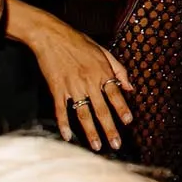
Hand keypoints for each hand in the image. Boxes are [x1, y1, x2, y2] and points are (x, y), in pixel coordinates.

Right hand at [18, 7, 134, 149]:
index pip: (116, 94)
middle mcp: (89, 81)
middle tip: (116, 144)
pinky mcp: (57, 88)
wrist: (51, 35)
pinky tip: (67, 136)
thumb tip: (130, 87)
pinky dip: (63, 124)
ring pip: (83, 113)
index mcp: (102, 72)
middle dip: (110, 129)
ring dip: (90, 132)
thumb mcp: (103, 51)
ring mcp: (72, 86)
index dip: (122, 109)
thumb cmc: (78, 41)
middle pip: (102, 109)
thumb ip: (119, 70)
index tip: (128, 122)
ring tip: (96, 146)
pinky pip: (60, 110)